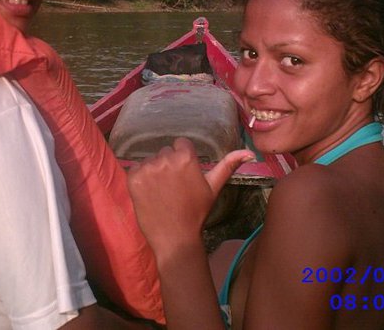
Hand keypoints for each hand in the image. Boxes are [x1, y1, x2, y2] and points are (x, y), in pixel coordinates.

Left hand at [127, 138, 254, 252]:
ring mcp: (148, 168)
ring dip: (154, 171)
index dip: (183, 158)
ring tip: (162, 192)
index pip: (181, 144)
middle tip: (174, 186)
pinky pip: (135, 168)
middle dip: (169, 164)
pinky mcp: (133, 178)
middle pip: (165, 152)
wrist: (175, 238)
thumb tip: (249, 152)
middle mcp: (166, 158)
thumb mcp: (214, 187)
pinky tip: (150, 193)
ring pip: (150, 160)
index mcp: (186, 157)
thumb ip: (228, 165)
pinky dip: (140, 179)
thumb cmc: (196, 213)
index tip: (184, 175)